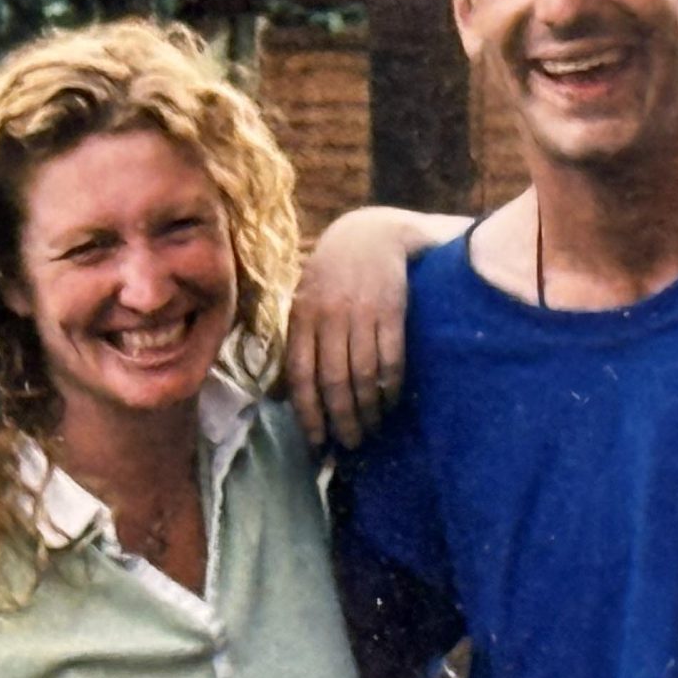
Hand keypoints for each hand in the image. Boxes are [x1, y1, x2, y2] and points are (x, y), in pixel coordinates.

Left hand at [286, 208, 416, 448]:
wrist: (371, 233)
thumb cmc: (334, 274)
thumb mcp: (306, 300)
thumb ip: (299, 343)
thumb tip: (286, 396)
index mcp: (302, 317)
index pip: (301, 376)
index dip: (308, 413)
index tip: (317, 443)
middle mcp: (328, 317)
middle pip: (332, 381)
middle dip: (341, 419)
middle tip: (350, 444)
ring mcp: (360, 313)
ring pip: (362, 375)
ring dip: (367, 409)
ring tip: (371, 429)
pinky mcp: (391, 310)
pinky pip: (390, 358)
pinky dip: (391, 386)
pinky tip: (391, 402)